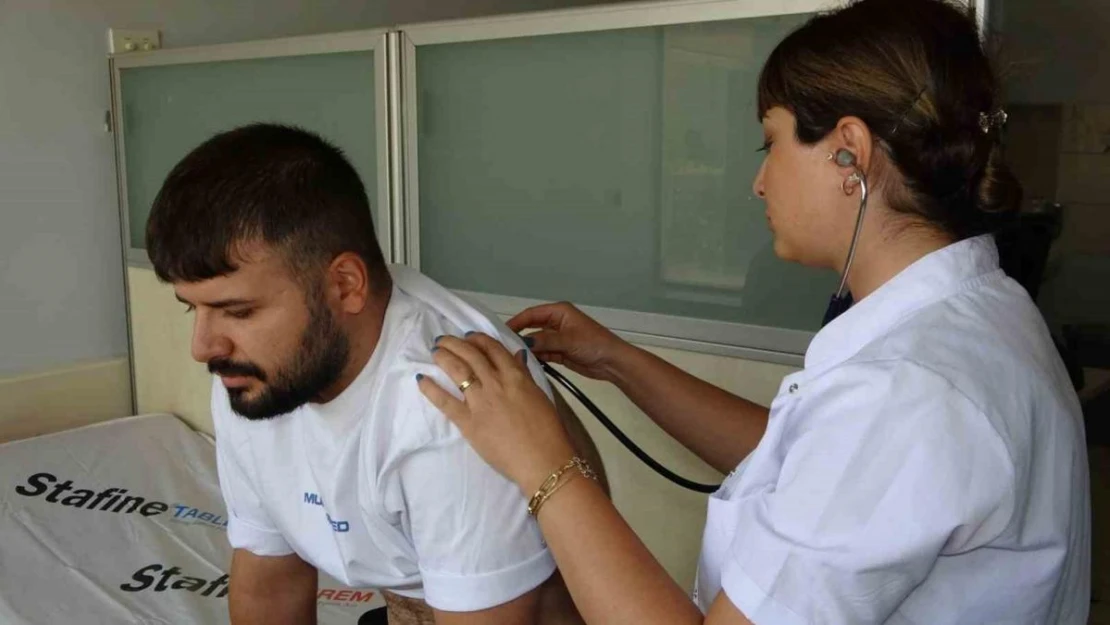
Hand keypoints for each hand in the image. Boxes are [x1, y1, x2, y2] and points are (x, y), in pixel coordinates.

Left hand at [417, 333, 576, 493]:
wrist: (541, 460)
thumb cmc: (548, 431)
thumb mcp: (539, 395)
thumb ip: (525, 375)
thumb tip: (517, 356)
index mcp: (515, 376)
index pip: (493, 349)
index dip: (478, 339)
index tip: (468, 336)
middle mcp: (495, 383)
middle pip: (471, 355)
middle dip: (455, 344)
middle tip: (443, 340)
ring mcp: (480, 401)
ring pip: (457, 371)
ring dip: (443, 357)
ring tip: (434, 351)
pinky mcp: (468, 422)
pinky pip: (445, 401)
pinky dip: (431, 389)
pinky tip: (421, 379)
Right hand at [508, 302, 629, 382]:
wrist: (612, 363)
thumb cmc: (593, 344)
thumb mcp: (568, 340)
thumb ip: (545, 341)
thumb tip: (523, 343)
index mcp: (559, 312)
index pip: (531, 314)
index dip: (516, 322)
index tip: (501, 333)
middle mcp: (556, 323)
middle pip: (532, 328)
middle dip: (519, 336)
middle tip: (501, 346)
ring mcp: (557, 338)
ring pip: (536, 342)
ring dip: (527, 349)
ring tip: (509, 357)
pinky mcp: (560, 352)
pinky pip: (543, 353)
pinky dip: (535, 358)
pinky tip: (523, 363)